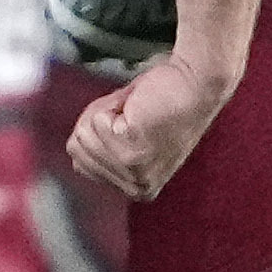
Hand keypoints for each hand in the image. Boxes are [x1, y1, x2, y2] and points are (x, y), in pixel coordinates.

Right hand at [62, 43, 236, 202]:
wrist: (196, 81)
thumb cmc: (166, 100)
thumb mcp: (131, 136)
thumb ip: (105, 152)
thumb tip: (75, 154)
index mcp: (137, 190)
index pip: (80, 164)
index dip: (98, 132)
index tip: (129, 123)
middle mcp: (136, 188)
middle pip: (78, 150)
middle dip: (100, 121)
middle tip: (134, 113)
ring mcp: (133, 170)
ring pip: (84, 134)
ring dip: (107, 111)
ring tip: (137, 109)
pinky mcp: (131, 147)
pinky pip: (96, 121)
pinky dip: (112, 103)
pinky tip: (138, 105)